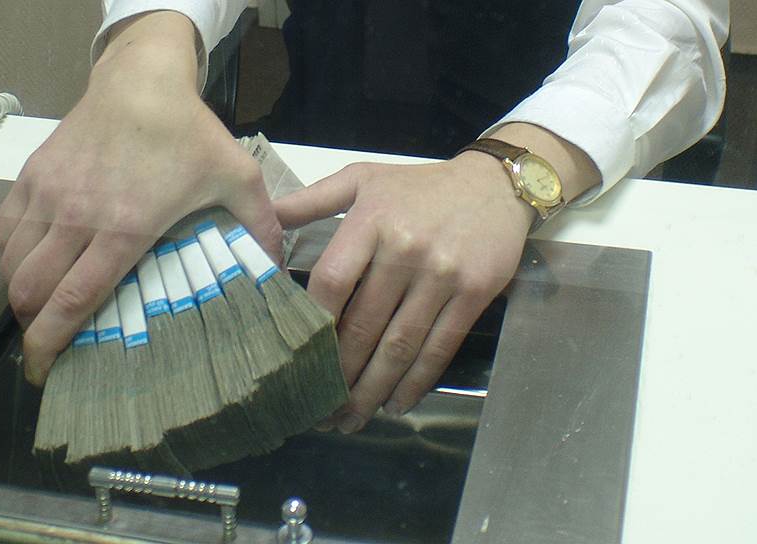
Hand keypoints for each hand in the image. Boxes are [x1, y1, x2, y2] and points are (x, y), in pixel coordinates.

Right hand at [0, 13, 281, 384]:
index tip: (44, 372)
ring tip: (41, 308)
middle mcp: (74, 215)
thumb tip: (275, 272)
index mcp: (123, 227)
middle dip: (32, 328)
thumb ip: (259, 227)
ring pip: (10, 264)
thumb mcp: (238, 177)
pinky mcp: (31, 176)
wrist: (140, 80)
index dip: (51, 343)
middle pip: (30, 291)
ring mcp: (47, 194)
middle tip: (49, 343)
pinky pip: (3, 232)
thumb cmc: (188, 132)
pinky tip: (32, 264)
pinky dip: (11, 258)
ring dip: (21, 294)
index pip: (73, 299)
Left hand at [275, 153, 533, 432]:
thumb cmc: (419, 187)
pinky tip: (395, 403)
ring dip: (372, 389)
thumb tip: (261, 221)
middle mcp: (405, 250)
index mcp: (371, 222)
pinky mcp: (474, 294)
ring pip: (399, 345)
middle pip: (364, 326)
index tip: (296, 358)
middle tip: (319, 409)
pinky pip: (439, 347)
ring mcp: (442, 275)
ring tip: (350, 419)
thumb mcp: (362, 179)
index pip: (332, 284)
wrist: (495, 186)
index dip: (313, 327)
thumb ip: (310, 200)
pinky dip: (415, 382)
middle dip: (338, 374)